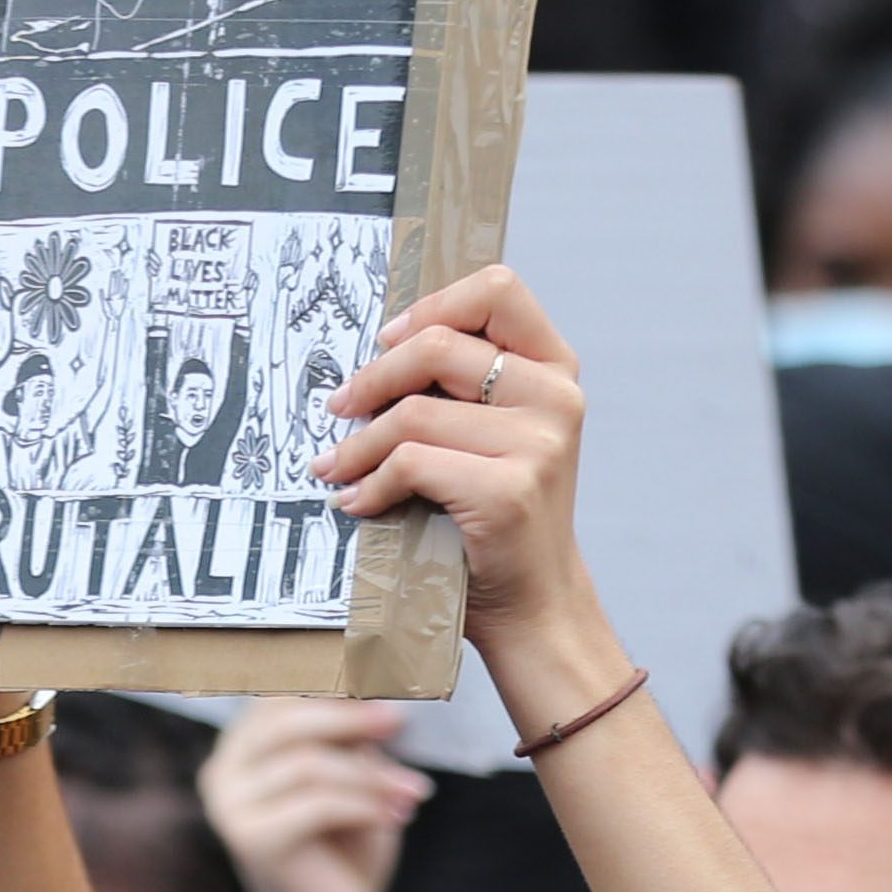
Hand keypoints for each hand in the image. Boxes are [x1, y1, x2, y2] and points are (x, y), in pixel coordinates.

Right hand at [199, 697, 425, 891]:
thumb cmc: (346, 847)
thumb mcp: (352, 780)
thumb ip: (351, 740)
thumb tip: (378, 689)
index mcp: (240, 748)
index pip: (277, 697)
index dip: (327, 684)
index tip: (383, 680)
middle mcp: (222, 772)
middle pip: (284, 721)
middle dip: (349, 717)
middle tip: (399, 721)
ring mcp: (229, 808)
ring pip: (307, 765)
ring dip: (371, 775)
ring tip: (414, 791)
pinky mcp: (251, 841)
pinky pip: (317, 804)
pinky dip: (367, 806)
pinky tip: (400, 816)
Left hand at [321, 265, 618, 703]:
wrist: (534, 603)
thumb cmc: (497, 517)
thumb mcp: (497, 433)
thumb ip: (464, 384)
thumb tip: (380, 347)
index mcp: (555, 369)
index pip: (497, 288)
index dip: (432, 305)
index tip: (389, 339)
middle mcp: (555, 398)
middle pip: (438, 345)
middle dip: (373, 378)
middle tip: (340, 406)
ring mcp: (538, 445)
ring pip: (413, 413)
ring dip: (358, 445)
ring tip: (335, 466)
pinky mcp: (506, 491)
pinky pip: (410, 463)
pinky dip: (369, 483)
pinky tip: (359, 501)